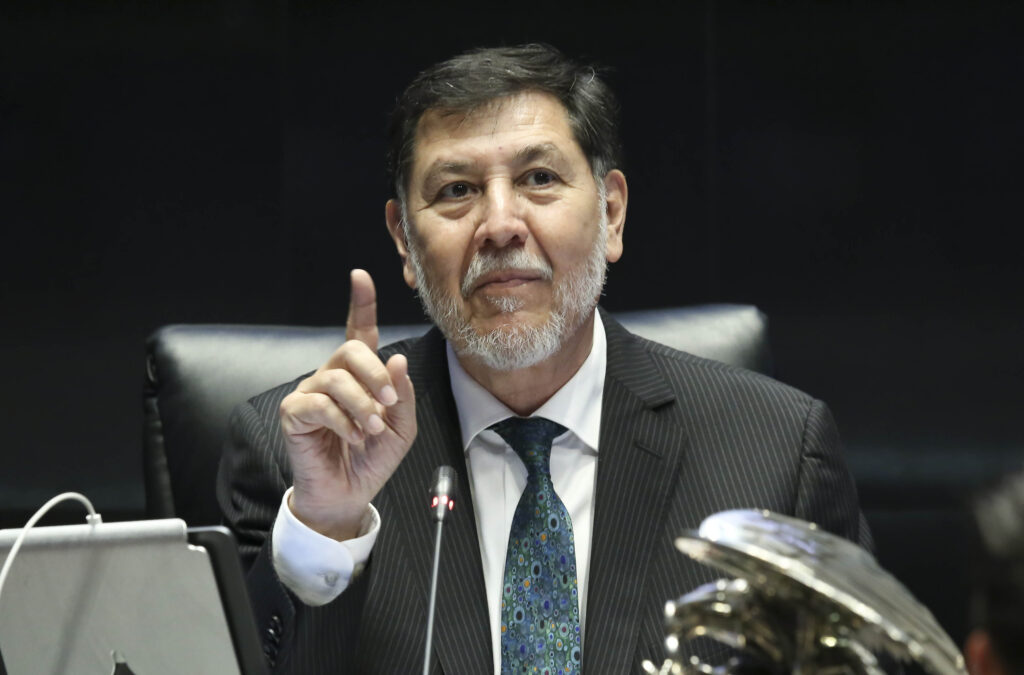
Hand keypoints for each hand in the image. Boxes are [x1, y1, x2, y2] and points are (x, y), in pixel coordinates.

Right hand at [278, 269, 416, 539]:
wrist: (348, 494)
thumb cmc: (372, 458)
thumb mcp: (401, 427)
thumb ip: (402, 395)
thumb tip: (398, 359)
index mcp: (359, 375)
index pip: (358, 331)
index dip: (360, 303)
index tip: (360, 277)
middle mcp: (332, 377)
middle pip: (350, 350)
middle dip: (375, 373)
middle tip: (388, 402)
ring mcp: (310, 393)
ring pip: (336, 378)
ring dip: (361, 405)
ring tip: (372, 430)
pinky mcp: (294, 414)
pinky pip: (318, 405)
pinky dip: (343, 422)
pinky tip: (352, 438)